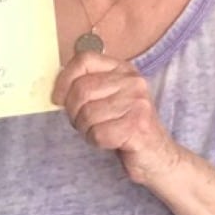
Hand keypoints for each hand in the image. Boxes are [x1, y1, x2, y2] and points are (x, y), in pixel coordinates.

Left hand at [52, 51, 181, 184]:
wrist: (157, 155)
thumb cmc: (125, 126)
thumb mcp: (109, 98)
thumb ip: (87, 86)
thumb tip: (56, 89)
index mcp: (123, 69)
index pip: (84, 60)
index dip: (64, 79)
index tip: (57, 98)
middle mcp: (132, 82)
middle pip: (82, 89)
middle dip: (73, 112)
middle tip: (82, 123)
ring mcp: (137, 103)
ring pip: (88, 114)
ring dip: (86, 130)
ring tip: (100, 132)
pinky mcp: (138, 126)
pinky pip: (99, 134)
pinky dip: (97, 141)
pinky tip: (110, 142)